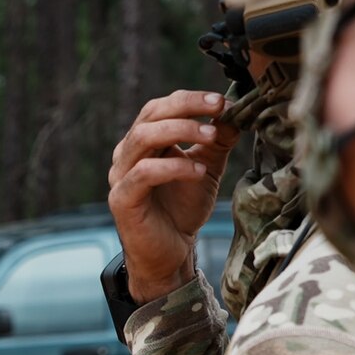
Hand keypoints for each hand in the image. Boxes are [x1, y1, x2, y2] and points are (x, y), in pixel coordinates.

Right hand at [107, 90, 240, 301]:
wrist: (171, 254)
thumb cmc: (182, 211)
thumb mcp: (207, 168)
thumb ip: (217, 141)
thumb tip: (234, 113)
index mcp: (143, 143)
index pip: (160, 107)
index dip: (190, 100)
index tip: (222, 102)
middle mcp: (126, 155)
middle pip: (150, 116)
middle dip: (186, 108)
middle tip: (218, 109)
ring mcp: (121, 176)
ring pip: (143, 138)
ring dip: (181, 131)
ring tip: (212, 136)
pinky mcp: (122, 199)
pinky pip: (145, 174)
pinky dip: (174, 167)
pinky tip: (199, 171)